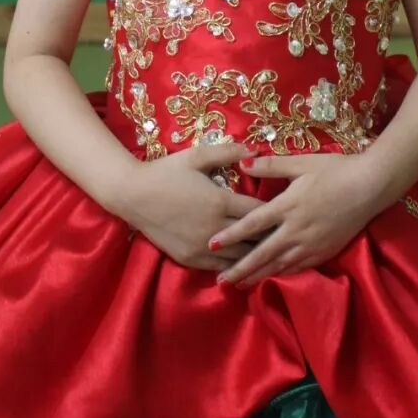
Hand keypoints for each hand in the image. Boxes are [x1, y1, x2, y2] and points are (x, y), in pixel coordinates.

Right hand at [112, 139, 276, 271]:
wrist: (132, 195)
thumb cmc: (166, 172)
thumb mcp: (196, 156)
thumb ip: (228, 152)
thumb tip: (255, 150)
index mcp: (220, 201)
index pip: (259, 212)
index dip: (275, 213)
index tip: (286, 211)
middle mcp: (215, 228)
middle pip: (254, 238)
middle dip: (269, 236)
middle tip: (284, 234)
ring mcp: (202, 247)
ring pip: (240, 257)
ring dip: (254, 253)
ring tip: (270, 251)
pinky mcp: (190, 259)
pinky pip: (220, 266)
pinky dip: (234, 264)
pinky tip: (245, 263)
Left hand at [208, 151, 382, 288]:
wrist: (370, 186)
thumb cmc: (335, 170)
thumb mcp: (302, 163)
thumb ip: (272, 166)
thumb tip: (243, 163)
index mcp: (288, 206)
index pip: (252, 224)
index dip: (231, 235)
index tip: (211, 244)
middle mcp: (296, 230)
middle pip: (262, 254)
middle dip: (240, 269)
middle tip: (220, 281)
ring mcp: (311, 244)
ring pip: (279, 266)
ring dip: (257, 276)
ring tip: (240, 286)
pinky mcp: (324, 252)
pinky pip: (298, 268)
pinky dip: (281, 275)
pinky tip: (271, 280)